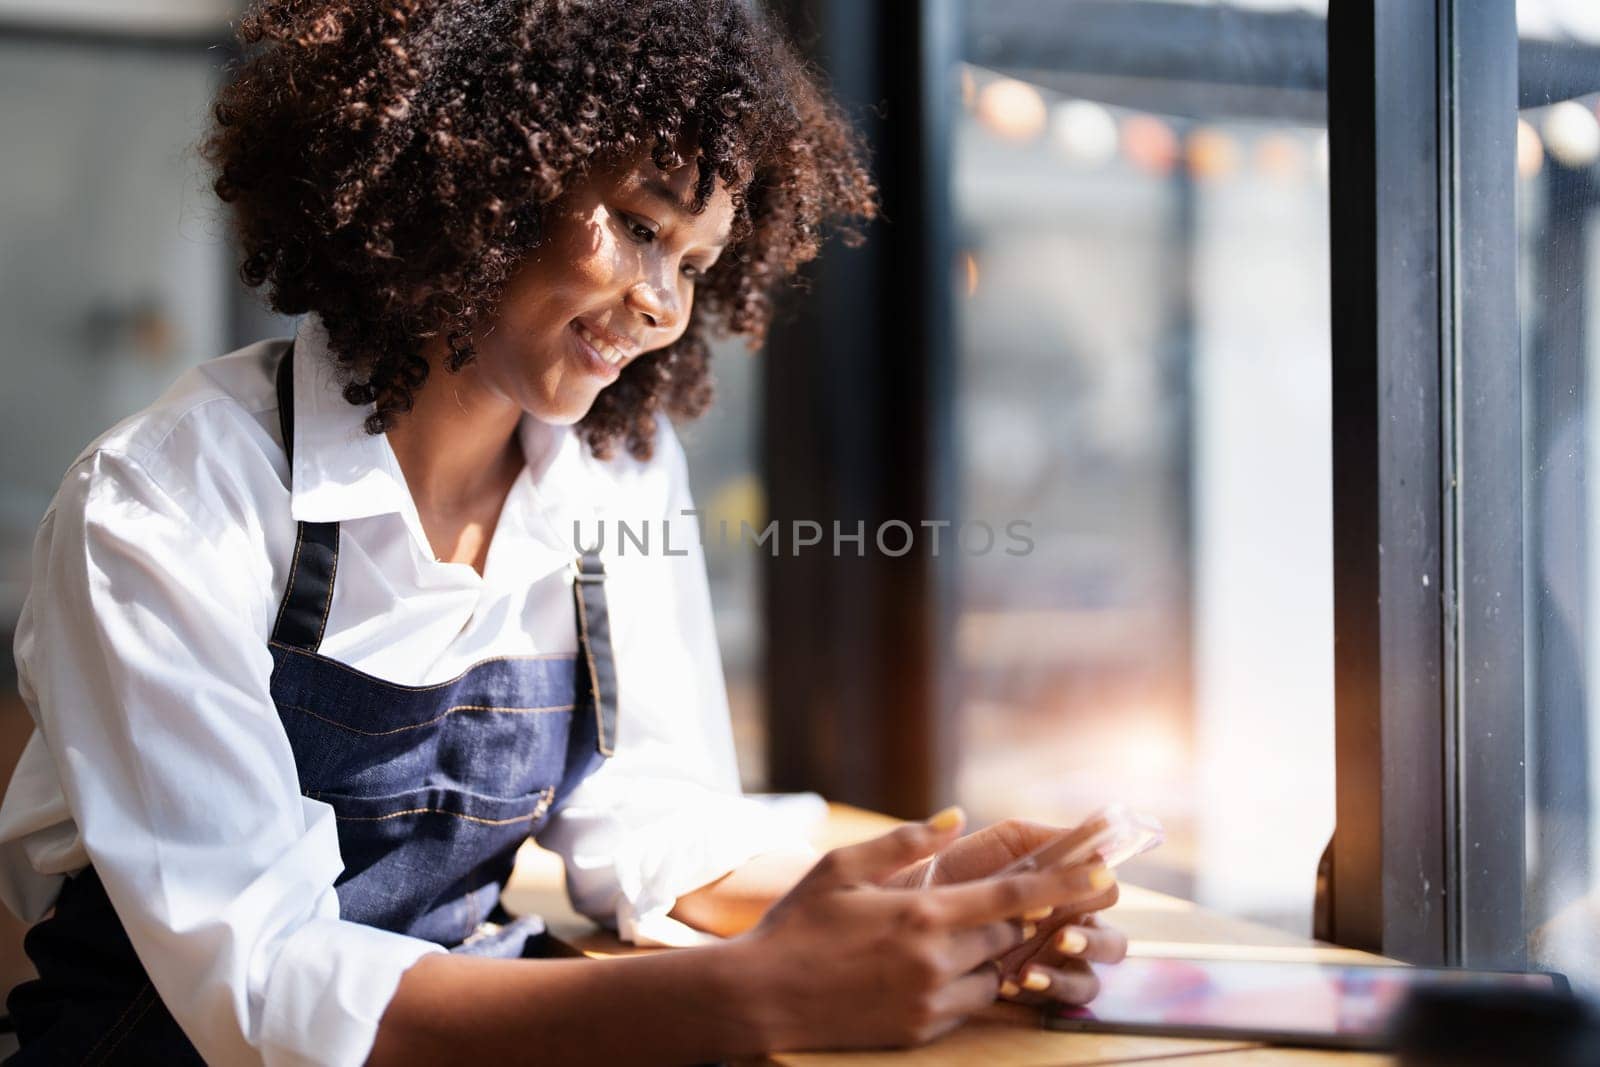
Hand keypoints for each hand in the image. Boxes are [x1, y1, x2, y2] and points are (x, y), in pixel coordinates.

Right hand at [727, 813, 1116, 1050]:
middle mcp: (936, 959)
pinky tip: (937, 969)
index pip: (1015, 896)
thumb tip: (955, 817)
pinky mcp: (920, 1031)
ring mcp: (930, 1000)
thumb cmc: (796, 924)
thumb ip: (904, 841)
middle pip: (1010, 936)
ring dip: (990, 954)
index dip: (1065, 884)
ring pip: (994, 974)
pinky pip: (969, 1005)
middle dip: (1012, 919)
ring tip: (957, 936)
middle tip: (1004, 902)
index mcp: (923, 913)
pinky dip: (967, 985)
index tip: (1104, 874)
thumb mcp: (842, 868)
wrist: (759, 997)